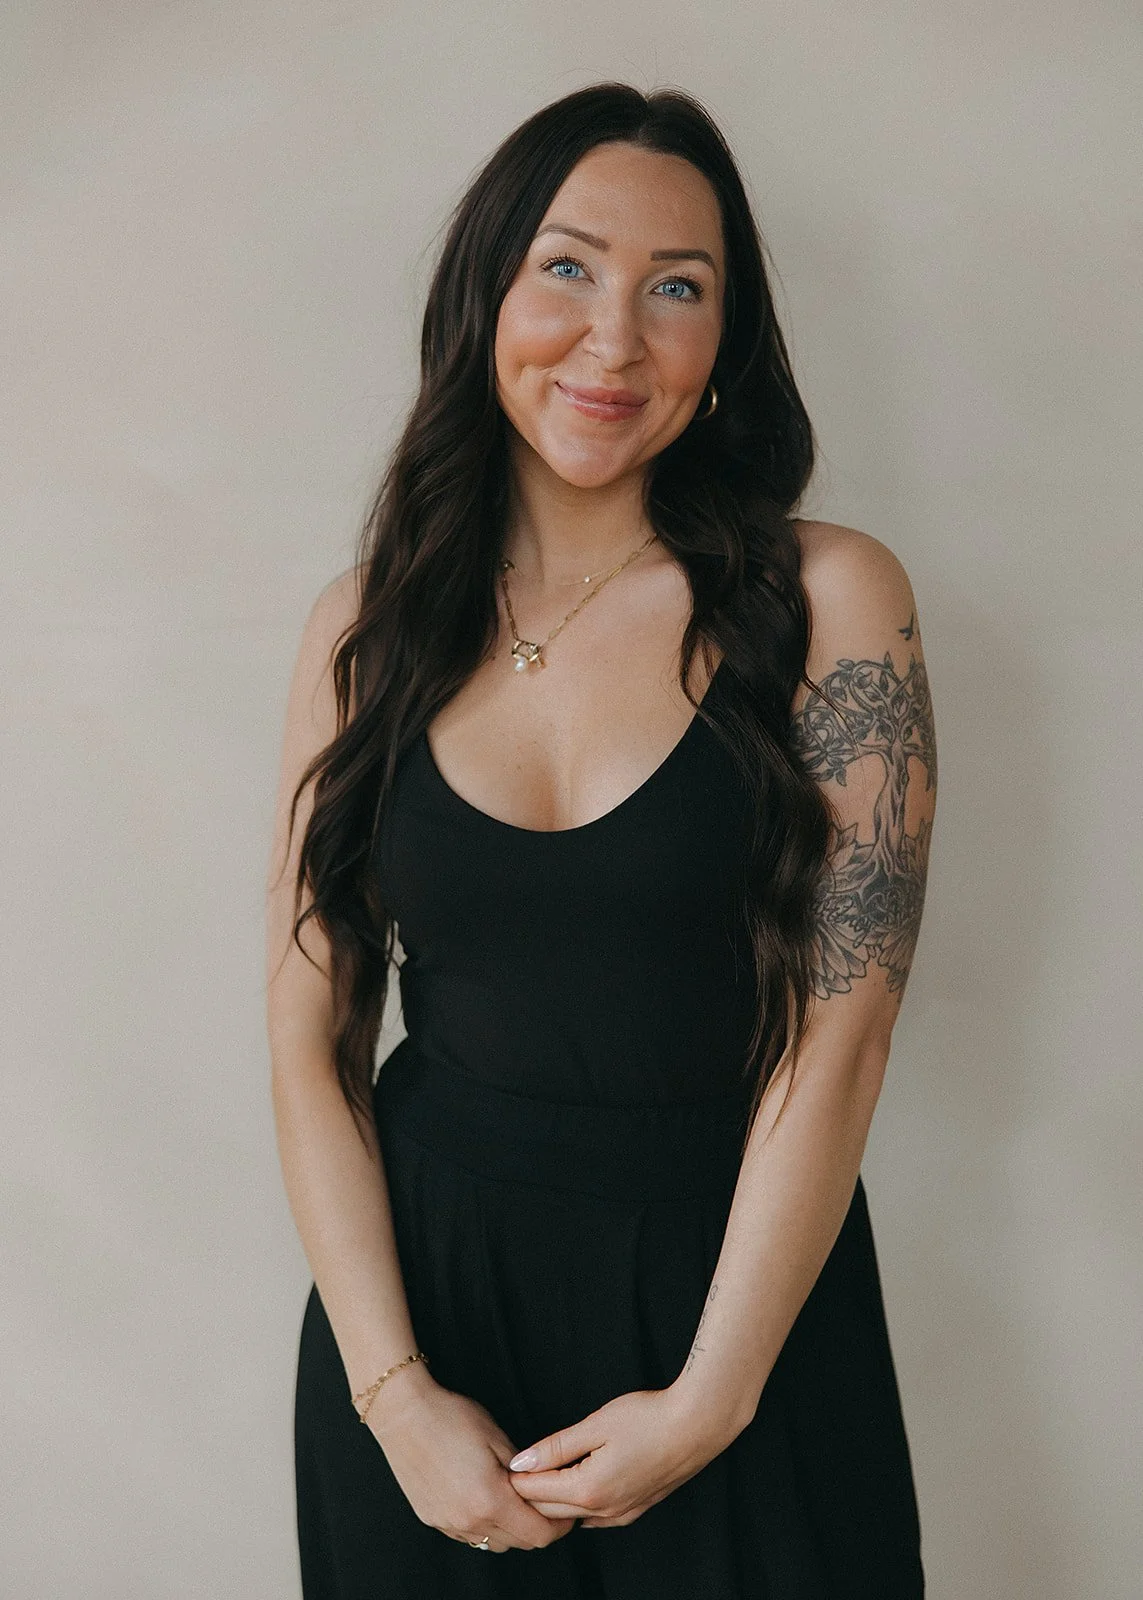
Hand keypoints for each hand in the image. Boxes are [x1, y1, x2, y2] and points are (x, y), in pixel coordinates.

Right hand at [366, 1368, 577, 1552]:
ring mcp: (448, 1523)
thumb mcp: (496, 1436)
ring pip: (493, 1543)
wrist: (402, 1413)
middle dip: (538, 1527)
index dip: (559, 1527)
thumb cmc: (451, 1417)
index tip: (568, 1513)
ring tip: (516, 1499)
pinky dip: (485, 1525)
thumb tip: (541, 1488)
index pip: (538, 1534)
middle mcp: (468, 1520)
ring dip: (511, 1529)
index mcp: (490, 1500)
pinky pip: (469, 1535)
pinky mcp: (432, 1518)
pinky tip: (486, 1499)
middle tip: (546, 1503)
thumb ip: (523, 1470)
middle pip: (518, 1543)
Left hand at [505, 1384, 733, 1528]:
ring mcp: (623, 1512)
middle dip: (529, 1494)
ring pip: (574, 1516)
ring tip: (538, 1477)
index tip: (499, 1465)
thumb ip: (557, 1446)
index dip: (516, 1479)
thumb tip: (522, 1460)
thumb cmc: (648, 1417)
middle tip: (510, 1474)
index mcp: (589, 1489)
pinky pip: (597, 1517)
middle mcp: (604, 1510)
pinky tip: (574, 1488)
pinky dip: (578, 1505)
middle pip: (551, 1511)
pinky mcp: (637, 1508)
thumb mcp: (596, 1425)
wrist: (698, 1425)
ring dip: (553, 1502)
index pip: (538, 1493)